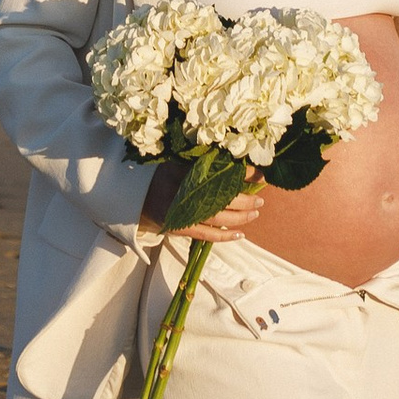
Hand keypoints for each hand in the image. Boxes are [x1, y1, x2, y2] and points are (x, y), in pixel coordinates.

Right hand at [143, 161, 266, 240]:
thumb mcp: (179, 162)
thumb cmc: (162, 175)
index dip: (242, 173)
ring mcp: (181, 212)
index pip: (219, 171)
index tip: (259, 173)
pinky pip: (206, 235)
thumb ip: (203, 163)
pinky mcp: (179, 228)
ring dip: (240, 217)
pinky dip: (224, 236)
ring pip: (217, 218)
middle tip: (261, 198)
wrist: (137, 196)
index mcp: (184, 170)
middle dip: (245, 199)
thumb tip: (237, 163)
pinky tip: (240, 234)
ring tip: (255, 212)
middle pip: (221, 198)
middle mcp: (182, 192)